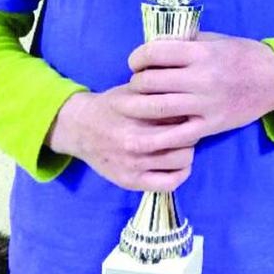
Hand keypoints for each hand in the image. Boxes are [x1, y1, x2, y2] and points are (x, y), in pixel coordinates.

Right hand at [46, 85, 198, 190]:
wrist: (80, 128)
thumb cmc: (113, 106)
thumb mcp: (134, 90)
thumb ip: (160, 90)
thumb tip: (191, 93)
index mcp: (139, 113)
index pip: (182, 114)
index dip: (191, 111)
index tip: (190, 111)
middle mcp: (136, 140)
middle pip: (187, 136)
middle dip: (192, 130)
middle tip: (188, 128)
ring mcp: (133, 163)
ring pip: (182, 159)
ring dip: (187, 150)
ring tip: (181, 144)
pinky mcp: (131, 181)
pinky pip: (169, 183)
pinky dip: (181, 174)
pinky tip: (178, 164)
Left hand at [127, 32, 273, 138]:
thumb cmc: (241, 55)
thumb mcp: (214, 40)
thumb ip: (185, 42)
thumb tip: (153, 45)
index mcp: (200, 53)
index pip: (153, 53)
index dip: (137, 58)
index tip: (136, 62)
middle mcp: (201, 78)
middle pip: (150, 82)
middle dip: (135, 83)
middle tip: (136, 84)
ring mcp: (205, 105)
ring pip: (156, 109)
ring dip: (137, 106)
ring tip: (136, 104)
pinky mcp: (210, 126)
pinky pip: (175, 136)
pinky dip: (154, 137)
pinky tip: (144, 134)